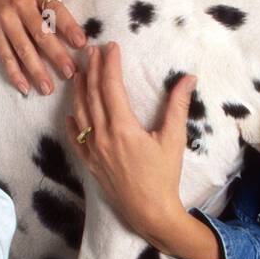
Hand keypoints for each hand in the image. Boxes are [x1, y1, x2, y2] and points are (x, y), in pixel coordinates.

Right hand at [0, 0, 92, 95]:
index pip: (55, 9)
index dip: (68, 26)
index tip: (81, 43)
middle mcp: (19, 5)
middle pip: (39, 33)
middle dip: (55, 55)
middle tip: (70, 72)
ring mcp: (5, 20)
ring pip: (22, 48)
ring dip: (36, 70)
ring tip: (48, 88)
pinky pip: (5, 55)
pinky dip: (14, 73)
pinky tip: (25, 87)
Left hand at [66, 43, 219, 258]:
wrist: (149, 211)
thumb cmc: (164, 176)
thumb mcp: (173, 139)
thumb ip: (177, 107)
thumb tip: (188, 78)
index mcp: (122, 127)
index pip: (111, 86)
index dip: (110, 64)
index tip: (111, 46)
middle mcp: (102, 136)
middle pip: (92, 95)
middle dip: (91, 69)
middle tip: (90, 49)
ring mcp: (93, 150)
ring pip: (80, 113)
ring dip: (78, 90)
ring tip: (78, 72)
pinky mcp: (90, 163)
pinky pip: (76, 138)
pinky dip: (72, 122)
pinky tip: (71, 112)